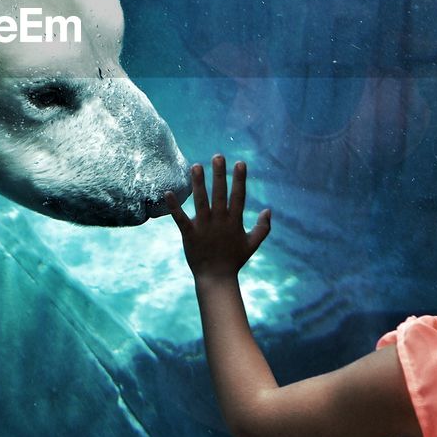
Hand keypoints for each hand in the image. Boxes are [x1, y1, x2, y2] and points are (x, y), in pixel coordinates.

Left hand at [167, 155, 271, 279]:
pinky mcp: (189, 234)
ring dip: (198, 183)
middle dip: (219, 175)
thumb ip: (263, 228)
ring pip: (201, 201)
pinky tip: (168, 192)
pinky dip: (174, 206)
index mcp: (234, 221)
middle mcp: (219, 221)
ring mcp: (204, 226)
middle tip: (218, 156)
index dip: (239, 180)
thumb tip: (269, 210)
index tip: (240, 163)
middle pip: (220, 194)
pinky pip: (180, 218)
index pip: (238, 196)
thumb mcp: (252, 244)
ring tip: (196, 166)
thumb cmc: (234, 260)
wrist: (216, 279)